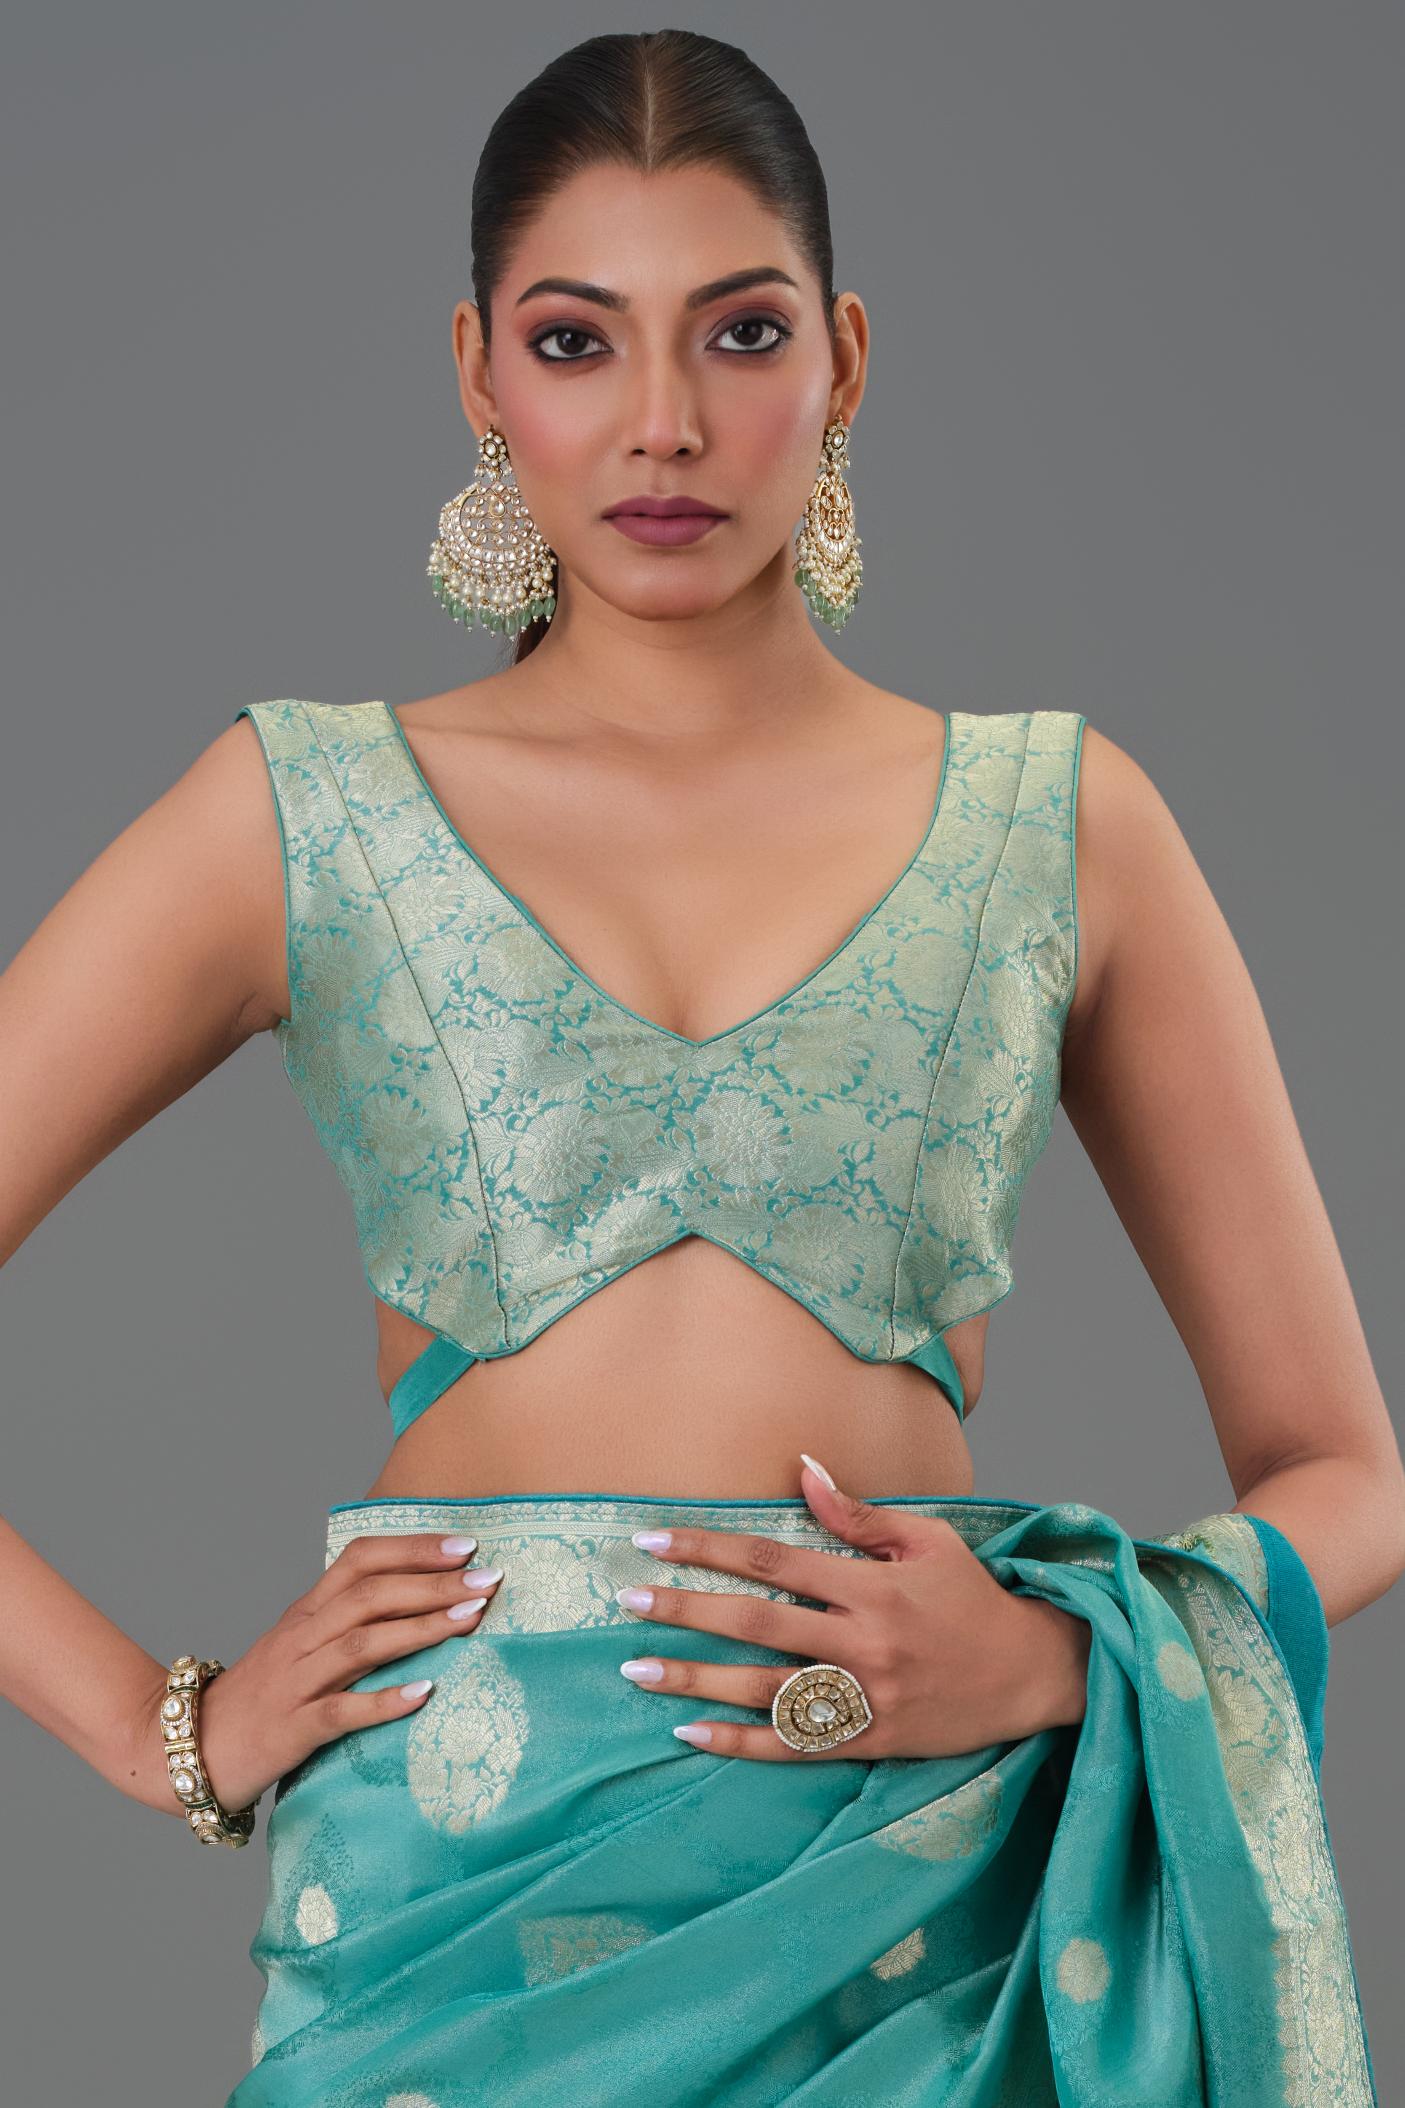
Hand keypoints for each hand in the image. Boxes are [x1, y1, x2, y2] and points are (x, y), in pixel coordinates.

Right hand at [135, 1533, 506, 1814]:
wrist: (184, 1750)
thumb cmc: (259, 1699)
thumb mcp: (299, 1648)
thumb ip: (347, 1623)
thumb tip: (420, 1600)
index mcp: (305, 1611)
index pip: (360, 1560)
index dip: (412, 1547)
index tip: (466, 1543)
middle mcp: (300, 1638)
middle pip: (369, 1595)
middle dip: (433, 1583)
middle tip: (489, 1578)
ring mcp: (293, 1683)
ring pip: (360, 1644)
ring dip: (420, 1628)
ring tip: (472, 1620)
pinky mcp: (289, 1731)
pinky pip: (339, 1712)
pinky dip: (382, 1701)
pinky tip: (424, 1694)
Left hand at [615, 1455, 1089, 1760]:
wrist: (1031, 1673)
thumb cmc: (971, 1597)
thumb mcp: (926, 1540)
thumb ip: (857, 1513)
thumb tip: (801, 1469)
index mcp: (870, 1585)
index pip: (772, 1558)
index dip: (709, 1548)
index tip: (653, 1540)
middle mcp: (862, 1641)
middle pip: (756, 1623)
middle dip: (686, 1610)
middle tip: (627, 1601)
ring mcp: (864, 1697)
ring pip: (764, 1688)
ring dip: (696, 1678)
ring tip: (637, 1668)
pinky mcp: (869, 1740)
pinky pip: (792, 1745)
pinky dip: (739, 1742)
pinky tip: (689, 1733)